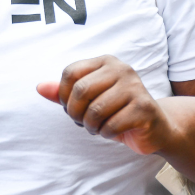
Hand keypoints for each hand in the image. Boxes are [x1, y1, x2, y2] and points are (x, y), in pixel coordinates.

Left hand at [37, 55, 176, 155]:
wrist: (155, 127)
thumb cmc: (117, 111)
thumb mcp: (88, 100)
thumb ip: (63, 93)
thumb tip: (39, 87)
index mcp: (106, 61)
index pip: (70, 73)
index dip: (63, 96)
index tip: (72, 107)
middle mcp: (122, 69)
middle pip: (80, 91)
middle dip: (76, 113)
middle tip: (83, 122)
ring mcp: (135, 87)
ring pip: (95, 111)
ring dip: (91, 126)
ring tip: (98, 127)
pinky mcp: (144, 108)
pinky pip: (111, 125)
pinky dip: (106, 133)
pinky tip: (113, 131)